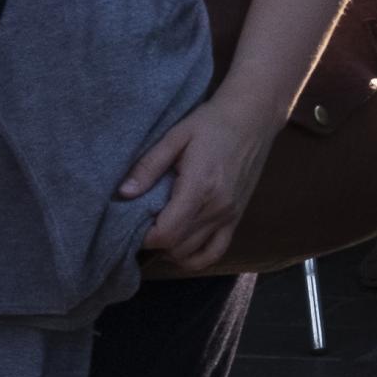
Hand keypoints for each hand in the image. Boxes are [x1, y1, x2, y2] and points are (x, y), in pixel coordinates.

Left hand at [120, 98, 275, 275]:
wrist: (253, 118)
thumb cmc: (211, 122)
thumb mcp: (175, 136)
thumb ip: (149, 166)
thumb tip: (123, 193)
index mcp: (199, 187)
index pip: (167, 233)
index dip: (144, 236)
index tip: (132, 223)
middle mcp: (217, 208)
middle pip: (177, 247)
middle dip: (154, 242)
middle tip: (141, 224)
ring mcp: (230, 216)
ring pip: (194, 254)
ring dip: (171, 250)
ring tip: (159, 231)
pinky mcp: (237, 218)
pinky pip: (215, 253)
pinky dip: (195, 258)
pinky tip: (180, 246)